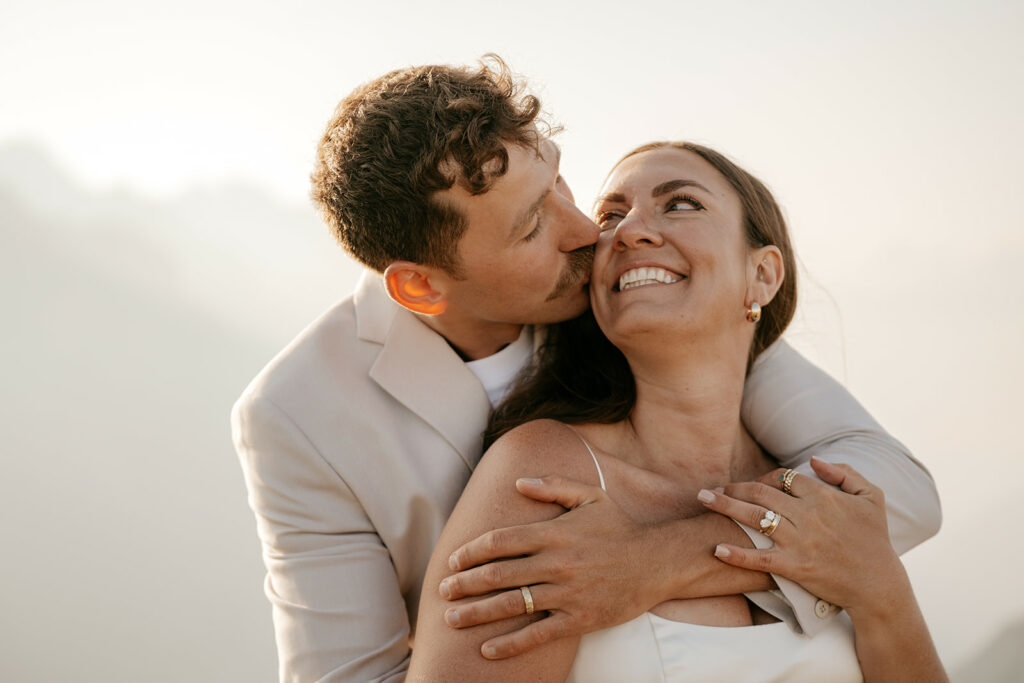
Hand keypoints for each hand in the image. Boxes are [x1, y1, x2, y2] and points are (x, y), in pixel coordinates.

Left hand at [439, 475, 660, 658]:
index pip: (500, 541)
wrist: (657, 562)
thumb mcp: (590, 495)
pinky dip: (510, 644)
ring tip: (451, 619)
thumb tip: (518, 482)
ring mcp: (566, 593)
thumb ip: (552, 485)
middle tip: (443, 590)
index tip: (453, 561)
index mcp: (554, 532)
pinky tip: (487, 650)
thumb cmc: (620, 527)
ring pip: (511, 605)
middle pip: (498, 574)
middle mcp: (556, 563)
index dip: (471, 551)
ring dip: (477, 613)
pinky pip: (537, 634)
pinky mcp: (578, 619)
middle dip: (464, 584)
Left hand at [698, 457, 908, 616]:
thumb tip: (813, 460)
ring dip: (725, 507)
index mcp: (823, 497)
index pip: (784, 478)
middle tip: (709, 489)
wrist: (878, 584)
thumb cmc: (875, 540)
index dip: (763, 478)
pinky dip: (737, 554)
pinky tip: (717, 549)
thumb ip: (845, 473)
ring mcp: (799, 541)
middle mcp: (808, 515)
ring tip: (703, 500)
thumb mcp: (871, 497)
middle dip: (732, 488)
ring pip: (755, 518)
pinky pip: (760, 558)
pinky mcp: (794, 566)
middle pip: (761, 493)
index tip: (748, 483)